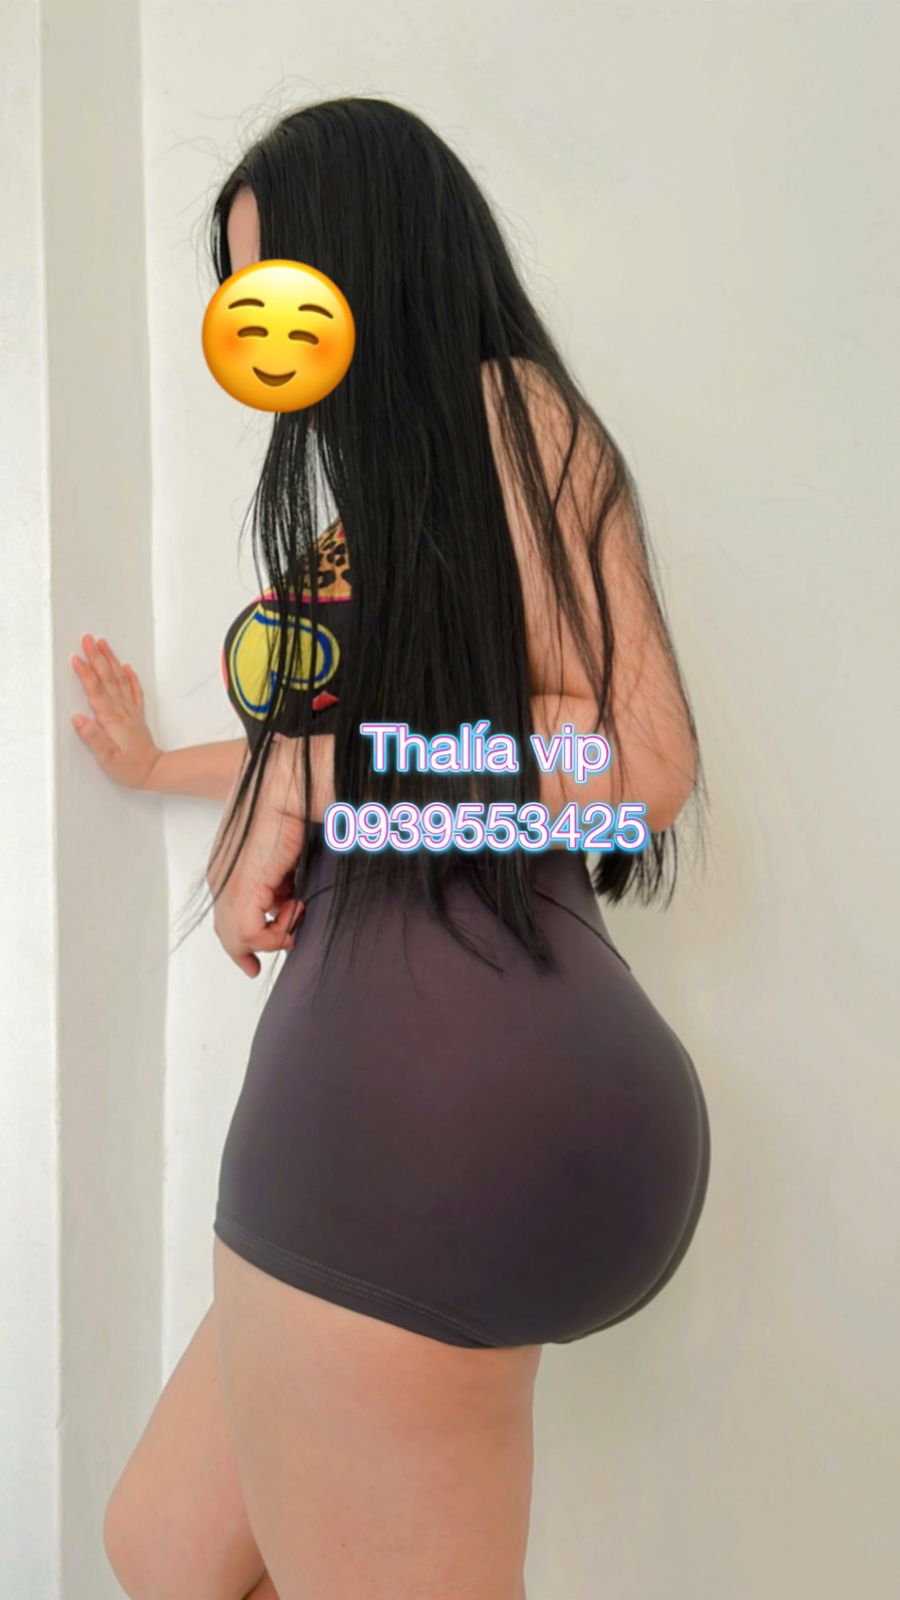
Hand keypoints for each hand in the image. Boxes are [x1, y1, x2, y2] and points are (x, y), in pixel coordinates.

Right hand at [70, 634, 161, 789]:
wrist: (155, 771)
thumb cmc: (131, 767)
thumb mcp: (107, 758)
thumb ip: (93, 738)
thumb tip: (78, 720)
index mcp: (111, 719)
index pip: (95, 690)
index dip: (85, 673)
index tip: (76, 657)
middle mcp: (121, 710)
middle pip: (107, 678)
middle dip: (96, 656)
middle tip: (88, 638)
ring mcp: (130, 711)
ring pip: (120, 679)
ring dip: (110, 660)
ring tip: (103, 643)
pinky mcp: (136, 715)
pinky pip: (134, 690)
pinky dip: (130, 676)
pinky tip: (126, 666)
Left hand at [207, 745, 306, 978]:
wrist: (285, 786)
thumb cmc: (289, 808)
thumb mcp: (281, 855)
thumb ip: (279, 881)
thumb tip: (290, 902)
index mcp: (227, 869)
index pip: (227, 918)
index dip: (244, 942)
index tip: (254, 964)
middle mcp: (221, 880)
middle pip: (230, 933)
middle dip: (258, 946)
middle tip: (289, 941)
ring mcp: (227, 887)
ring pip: (240, 938)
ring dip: (276, 934)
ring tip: (299, 911)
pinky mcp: (240, 891)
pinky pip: (251, 935)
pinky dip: (277, 932)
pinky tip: (295, 908)